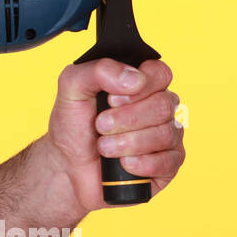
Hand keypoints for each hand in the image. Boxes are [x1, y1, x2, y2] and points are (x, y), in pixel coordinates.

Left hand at [45, 58, 185, 213]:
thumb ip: (96, 70)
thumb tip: (134, 78)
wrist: (68, 166)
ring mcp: (167, 135)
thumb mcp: (72, 89)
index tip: (111, 99)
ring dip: (128, 142)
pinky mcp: (169, 164)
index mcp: (140, 83)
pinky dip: (140, 163)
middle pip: (163, 104)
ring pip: (165, 133)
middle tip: (100, 125)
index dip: (139, 86)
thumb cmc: (73, 125)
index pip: (159, 73)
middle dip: (126, 118)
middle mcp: (158, 107)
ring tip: (104, 147)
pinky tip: (123, 163)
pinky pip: (169, 161)